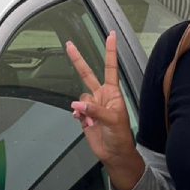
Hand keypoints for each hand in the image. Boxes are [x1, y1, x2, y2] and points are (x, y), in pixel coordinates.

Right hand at [66, 31, 135, 165]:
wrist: (114, 154)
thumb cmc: (121, 136)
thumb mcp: (112, 120)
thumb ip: (95, 110)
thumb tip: (77, 104)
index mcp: (113, 92)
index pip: (110, 67)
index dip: (110, 51)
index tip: (111, 35)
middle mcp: (101, 96)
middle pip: (87, 74)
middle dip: (78, 60)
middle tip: (69, 45)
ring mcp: (92, 106)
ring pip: (80, 99)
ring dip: (84, 110)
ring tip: (93, 122)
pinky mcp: (84, 117)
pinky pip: (76, 110)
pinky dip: (78, 115)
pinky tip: (85, 122)